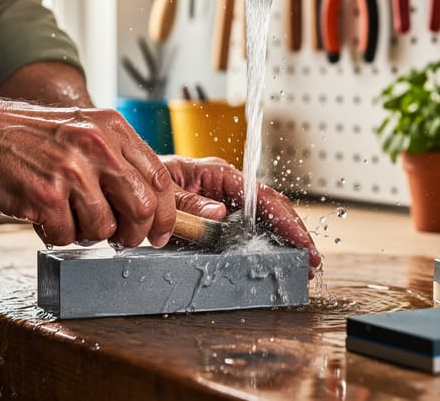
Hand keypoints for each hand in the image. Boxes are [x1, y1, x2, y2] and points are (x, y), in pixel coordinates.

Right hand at [0, 103, 176, 248]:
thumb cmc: (29, 136)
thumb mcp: (83, 128)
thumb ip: (116, 157)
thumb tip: (148, 201)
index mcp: (112, 128)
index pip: (159, 178)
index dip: (166, 213)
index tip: (160, 232)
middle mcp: (97, 146)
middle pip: (142, 207)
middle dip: (136, 233)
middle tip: (124, 240)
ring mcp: (72, 171)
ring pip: (105, 228)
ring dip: (89, 234)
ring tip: (69, 217)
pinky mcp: (47, 196)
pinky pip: (68, 236)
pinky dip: (59, 235)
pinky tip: (45, 216)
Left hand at [160, 155, 321, 274]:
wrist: (128, 185)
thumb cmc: (144, 182)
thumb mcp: (164, 192)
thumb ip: (189, 203)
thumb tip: (219, 213)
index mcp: (217, 174)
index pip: (262, 197)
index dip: (286, 221)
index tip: (302, 242)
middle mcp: (226, 186)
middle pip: (271, 207)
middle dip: (294, 233)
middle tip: (311, 261)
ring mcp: (224, 201)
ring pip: (263, 219)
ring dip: (283, 241)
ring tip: (300, 264)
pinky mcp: (218, 216)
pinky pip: (246, 229)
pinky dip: (264, 242)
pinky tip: (275, 258)